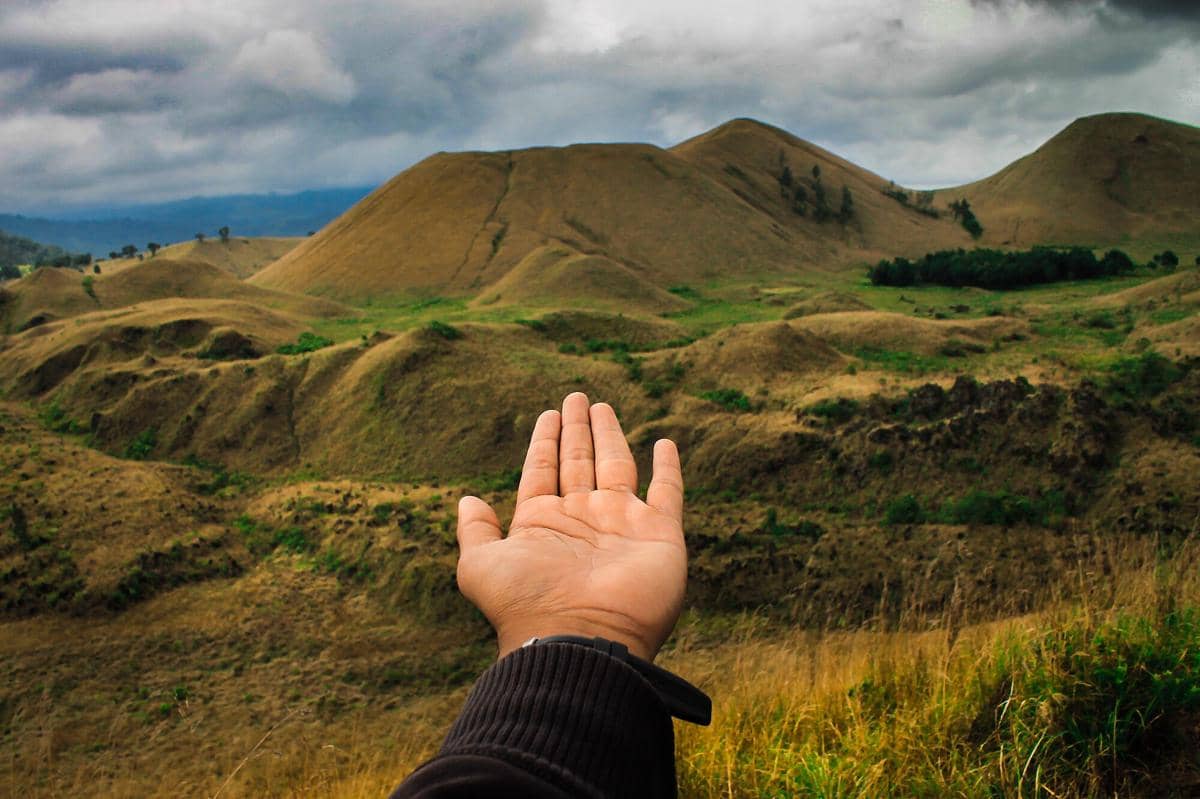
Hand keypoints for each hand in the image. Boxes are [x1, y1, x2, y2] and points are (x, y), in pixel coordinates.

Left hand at [455, 392, 686, 661]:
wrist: (581, 638)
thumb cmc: (527, 604)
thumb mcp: (481, 567)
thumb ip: (475, 532)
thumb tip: (467, 500)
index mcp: (543, 522)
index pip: (543, 468)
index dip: (545, 441)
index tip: (548, 413)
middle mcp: (583, 519)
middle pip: (579, 461)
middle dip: (577, 429)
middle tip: (576, 397)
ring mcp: (622, 524)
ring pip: (617, 466)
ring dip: (610, 436)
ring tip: (603, 406)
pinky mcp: (659, 533)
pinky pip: (667, 491)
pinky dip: (669, 467)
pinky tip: (666, 443)